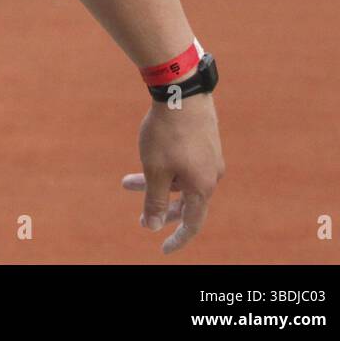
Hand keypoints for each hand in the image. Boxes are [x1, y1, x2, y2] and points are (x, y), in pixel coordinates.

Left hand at [123, 93, 224, 254]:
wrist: (182, 91)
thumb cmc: (167, 134)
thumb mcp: (155, 171)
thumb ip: (155, 201)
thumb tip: (152, 227)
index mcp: (202, 187)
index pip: (192, 223)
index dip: (178, 239)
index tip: (163, 250)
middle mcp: (212, 175)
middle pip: (185, 201)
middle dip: (160, 205)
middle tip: (137, 208)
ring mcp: (211, 157)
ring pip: (181, 179)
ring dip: (157, 181)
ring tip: (127, 180)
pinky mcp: (205, 140)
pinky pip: (186, 163)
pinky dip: (166, 166)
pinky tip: (150, 152)